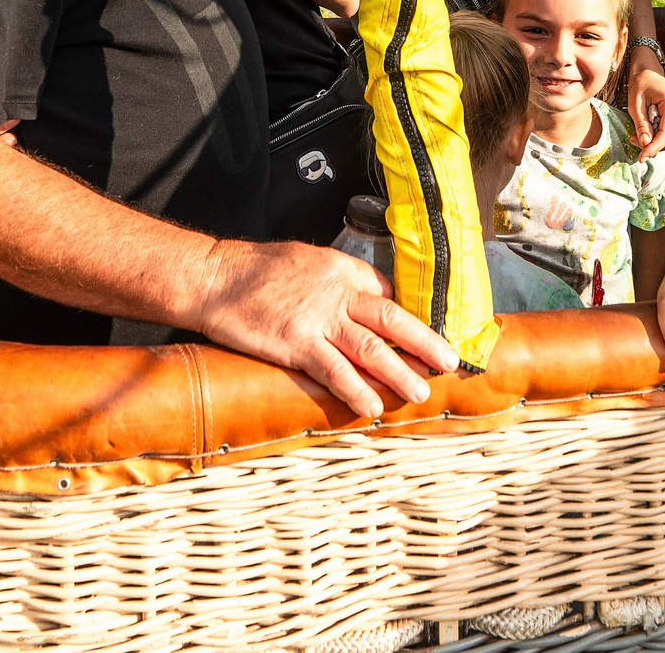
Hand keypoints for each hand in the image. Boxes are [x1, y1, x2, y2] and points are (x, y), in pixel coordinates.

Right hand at [191, 238, 460, 420]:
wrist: (214, 277)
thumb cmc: (254, 269)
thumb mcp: (305, 260)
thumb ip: (337, 279)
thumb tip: (368, 296)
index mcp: (341, 270)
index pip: (386, 294)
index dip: (412, 318)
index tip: (430, 337)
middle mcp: (336, 293)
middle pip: (391, 319)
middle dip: (424, 342)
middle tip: (450, 361)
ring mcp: (317, 320)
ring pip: (370, 349)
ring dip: (400, 372)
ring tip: (421, 391)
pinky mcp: (296, 344)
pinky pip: (334, 371)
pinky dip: (356, 389)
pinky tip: (371, 405)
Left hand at [627, 64, 664, 158]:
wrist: (649, 72)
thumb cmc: (641, 84)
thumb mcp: (635, 104)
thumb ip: (641, 124)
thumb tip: (645, 144)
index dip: (654, 148)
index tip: (641, 157)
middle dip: (653, 146)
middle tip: (634, 139)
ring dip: (655, 143)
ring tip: (639, 133)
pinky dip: (658, 138)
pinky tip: (648, 130)